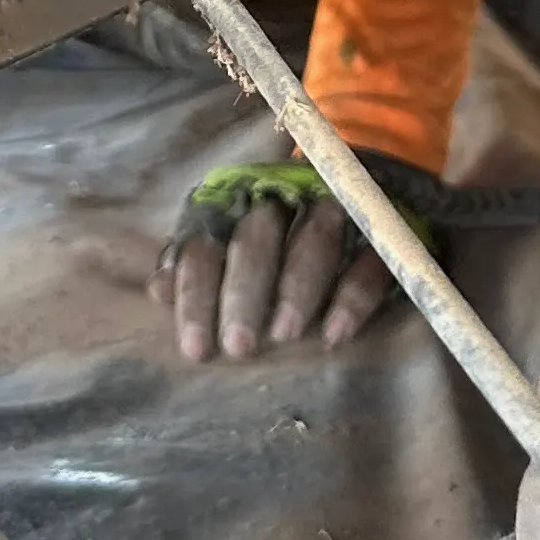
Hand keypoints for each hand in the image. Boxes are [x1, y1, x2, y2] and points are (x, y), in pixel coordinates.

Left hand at [154, 158, 398, 361]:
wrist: (354, 191)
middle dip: (243, 293)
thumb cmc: (271, 243)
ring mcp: (334, 207)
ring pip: (314, 240)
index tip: (195, 348)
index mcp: (234, 204)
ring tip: (286, 335)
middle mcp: (281, 197)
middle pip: (256, 238)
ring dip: (297, 288)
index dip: (197, 294)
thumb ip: (195, 268)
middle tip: (238, 347)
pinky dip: (352, 295)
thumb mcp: (228, 250)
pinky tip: (336, 333)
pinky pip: (368, 257)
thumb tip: (159, 292)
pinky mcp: (379, 227)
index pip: (206, 245)